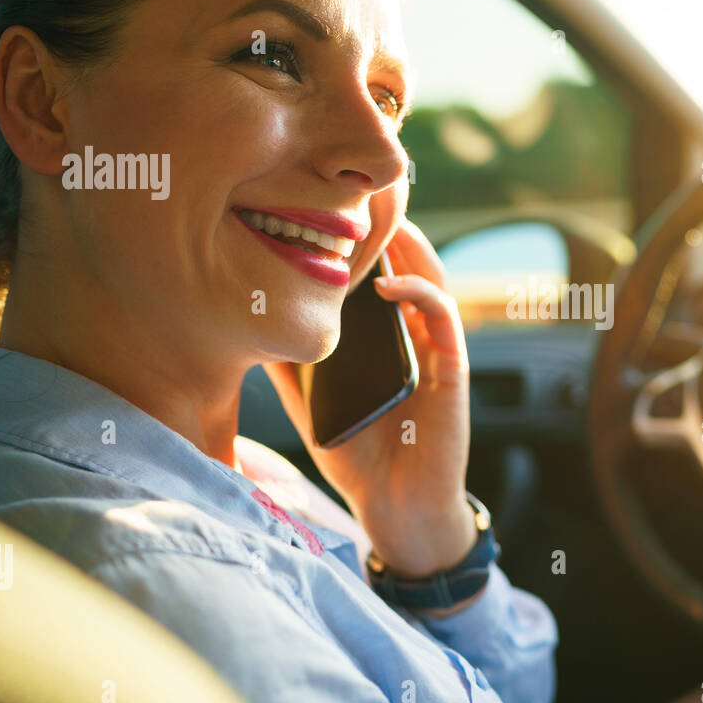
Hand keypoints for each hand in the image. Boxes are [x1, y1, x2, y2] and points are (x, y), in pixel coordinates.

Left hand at [264, 218, 475, 579]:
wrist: (395, 508)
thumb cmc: (360, 457)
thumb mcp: (312, 403)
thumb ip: (291, 367)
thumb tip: (250, 326)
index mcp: (387, 341)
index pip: (381, 277)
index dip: (365, 242)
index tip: (332, 209)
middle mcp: (415, 338)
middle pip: (411, 267)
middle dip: (391, 228)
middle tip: (360, 193)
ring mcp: (437, 352)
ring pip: (433, 281)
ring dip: (410, 247)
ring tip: (380, 219)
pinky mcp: (452, 372)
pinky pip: (444, 320)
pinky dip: (421, 294)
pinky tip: (389, 284)